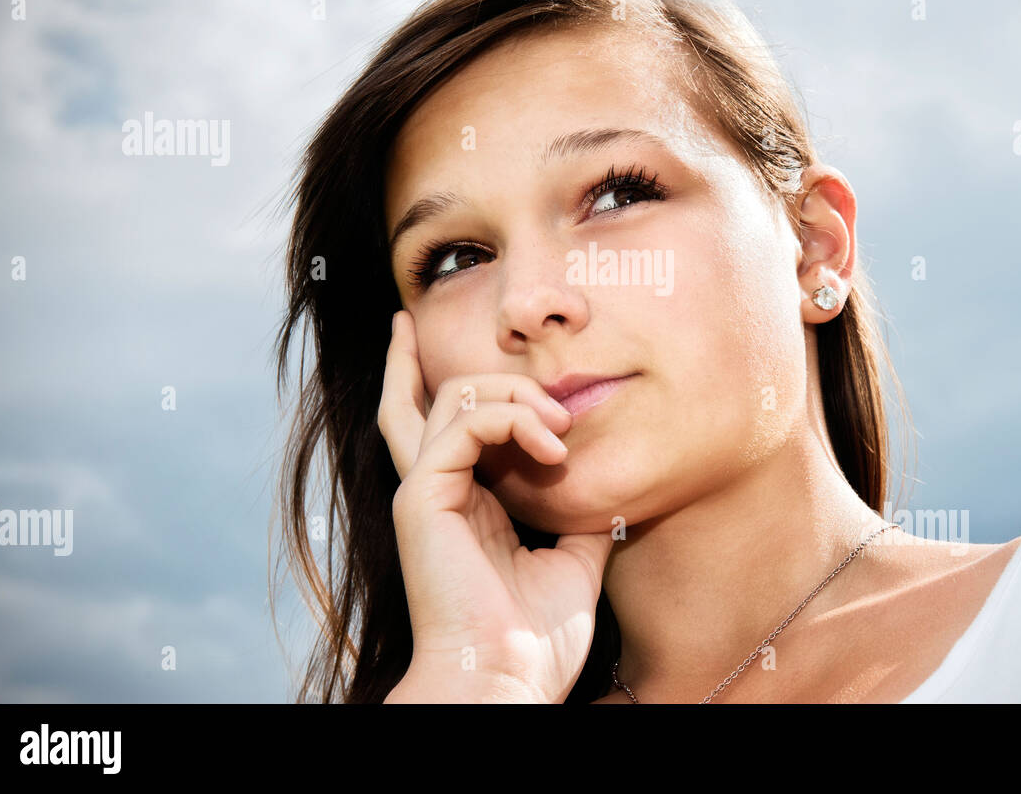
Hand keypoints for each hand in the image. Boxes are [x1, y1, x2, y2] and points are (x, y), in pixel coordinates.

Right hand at [377, 310, 614, 702]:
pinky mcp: (422, 497)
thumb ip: (579, 515)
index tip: (434, 344)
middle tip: (459, 341)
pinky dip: (511, 418)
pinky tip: (551, 445)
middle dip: (416, 356)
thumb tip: (605, 488)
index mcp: (463, 505)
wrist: (509, 678)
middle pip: (415, 401)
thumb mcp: (573, 560)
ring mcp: (425, 492)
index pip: (445, 428)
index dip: (446, 384)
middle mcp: (435, 492)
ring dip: (514, 393)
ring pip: (453, 397)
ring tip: (559, 427)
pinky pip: (462, 423)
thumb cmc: (536, 637)